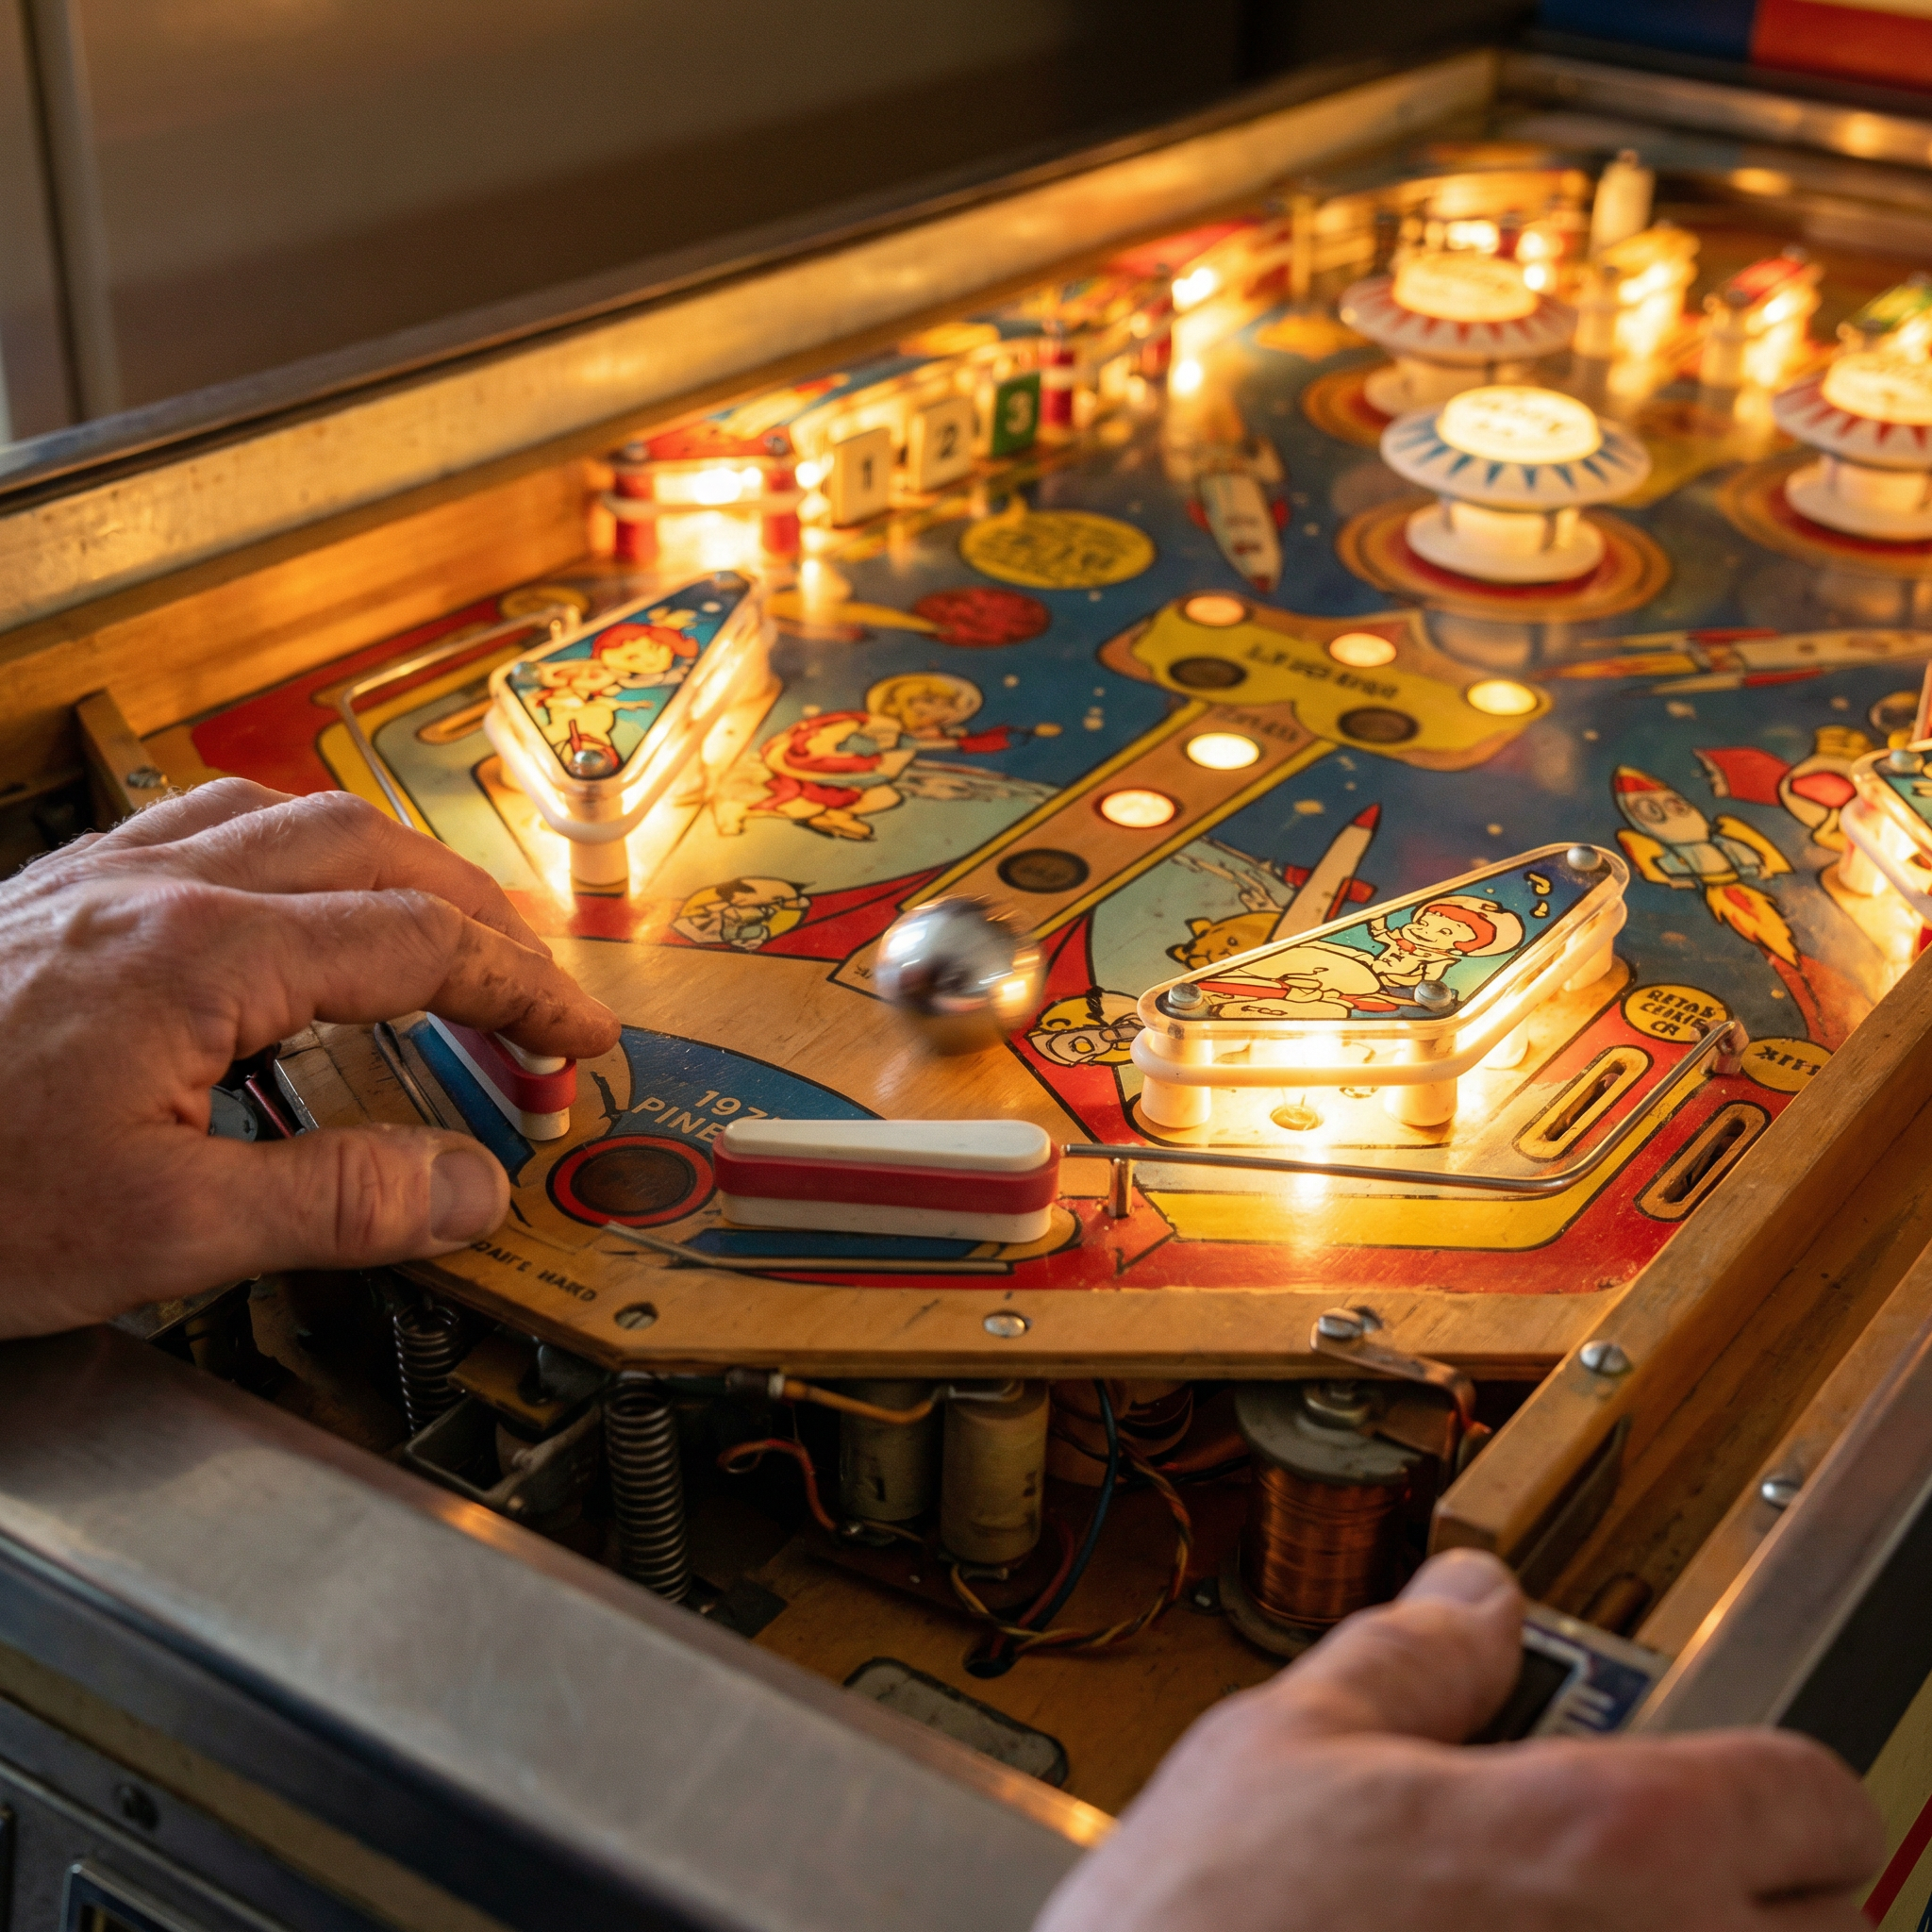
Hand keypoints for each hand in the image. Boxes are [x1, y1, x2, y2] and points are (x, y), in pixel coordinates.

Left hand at [0, 780, 618, 1336]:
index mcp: (205, 955)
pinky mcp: (51, 895)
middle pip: (374, 853)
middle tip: (537, 993)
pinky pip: (205, 824)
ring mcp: (98, 877)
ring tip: (446, 924)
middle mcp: (159, 887)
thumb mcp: (156, 1231)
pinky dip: (295, 848)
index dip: (523, 991)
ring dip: (397, 865)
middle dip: (481, 919)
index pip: (419, 947)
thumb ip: (335, 1201)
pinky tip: (289, 891)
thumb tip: (469, 1186)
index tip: (580, 1038)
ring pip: (292, 816)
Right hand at [1037, 1550, 1882, 1931]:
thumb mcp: (1288, 1742)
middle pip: (1827, 1927)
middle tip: (1633, 1872)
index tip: (1718, 1784)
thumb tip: (1473, 1598)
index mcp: (1603, 1844)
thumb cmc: (1202, 1931)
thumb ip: (1414, 1655)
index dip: (1764, 1778)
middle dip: (1742, 1890)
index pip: (1810, 1798)